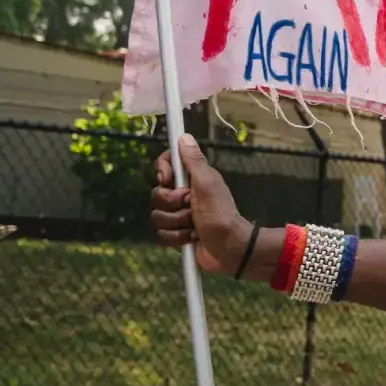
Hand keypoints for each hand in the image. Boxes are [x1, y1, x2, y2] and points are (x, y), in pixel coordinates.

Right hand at [150, 134, 251, 274]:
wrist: (229, 248)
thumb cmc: (221, 213)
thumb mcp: (208, 184)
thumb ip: (194, 161)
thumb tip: (184, 136)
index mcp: (192, 179)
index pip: (165, 165)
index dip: (163, 171)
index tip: (169, 178)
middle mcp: (183, 195)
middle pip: (156, 194)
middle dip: (173, 203)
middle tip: (191, 206)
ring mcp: (178, 215)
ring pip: (157, 215)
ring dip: (177, 223)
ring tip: (195, 225)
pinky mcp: (176, 234)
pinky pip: (160, 234)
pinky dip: (177, 238)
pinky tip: (192, 238)